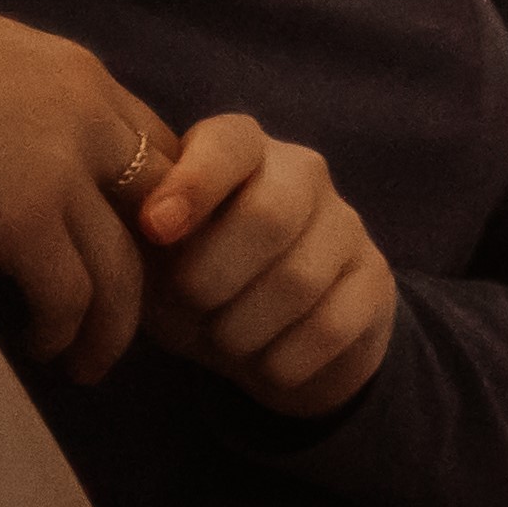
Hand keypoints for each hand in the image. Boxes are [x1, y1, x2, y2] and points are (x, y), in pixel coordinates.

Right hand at [0, 0, 176, 379]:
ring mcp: (62, 169)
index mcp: (78, 75)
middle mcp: (90, 118)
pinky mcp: (23, 219)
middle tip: (127, 313)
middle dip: (153, 266)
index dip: (155, 203)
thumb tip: (1, 120)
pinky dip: (63, 328)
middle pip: (161, 207)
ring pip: (122, 265)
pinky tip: (42, 346)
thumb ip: (11, 88)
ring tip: (89, 362)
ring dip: (112, 323)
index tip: (131, 246)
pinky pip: (69, 293)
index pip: (153, 146)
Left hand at [129, 116, 398, 418]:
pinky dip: (283, 360)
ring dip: (243, 328)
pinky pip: (331, 325)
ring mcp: (347, 225)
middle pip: (269, 214)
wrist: (272, 340)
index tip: (156, 231)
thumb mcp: (156, 258)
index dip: (193, 184)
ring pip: (298, 280)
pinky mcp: (375, 280)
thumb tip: (132, 232)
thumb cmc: (195, 282)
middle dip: (213, 275)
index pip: (230, 144)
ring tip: (224, 340)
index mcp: (243, 153)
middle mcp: (303, 174)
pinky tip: (267, 362)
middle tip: (188, 305)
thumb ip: (140, 236)